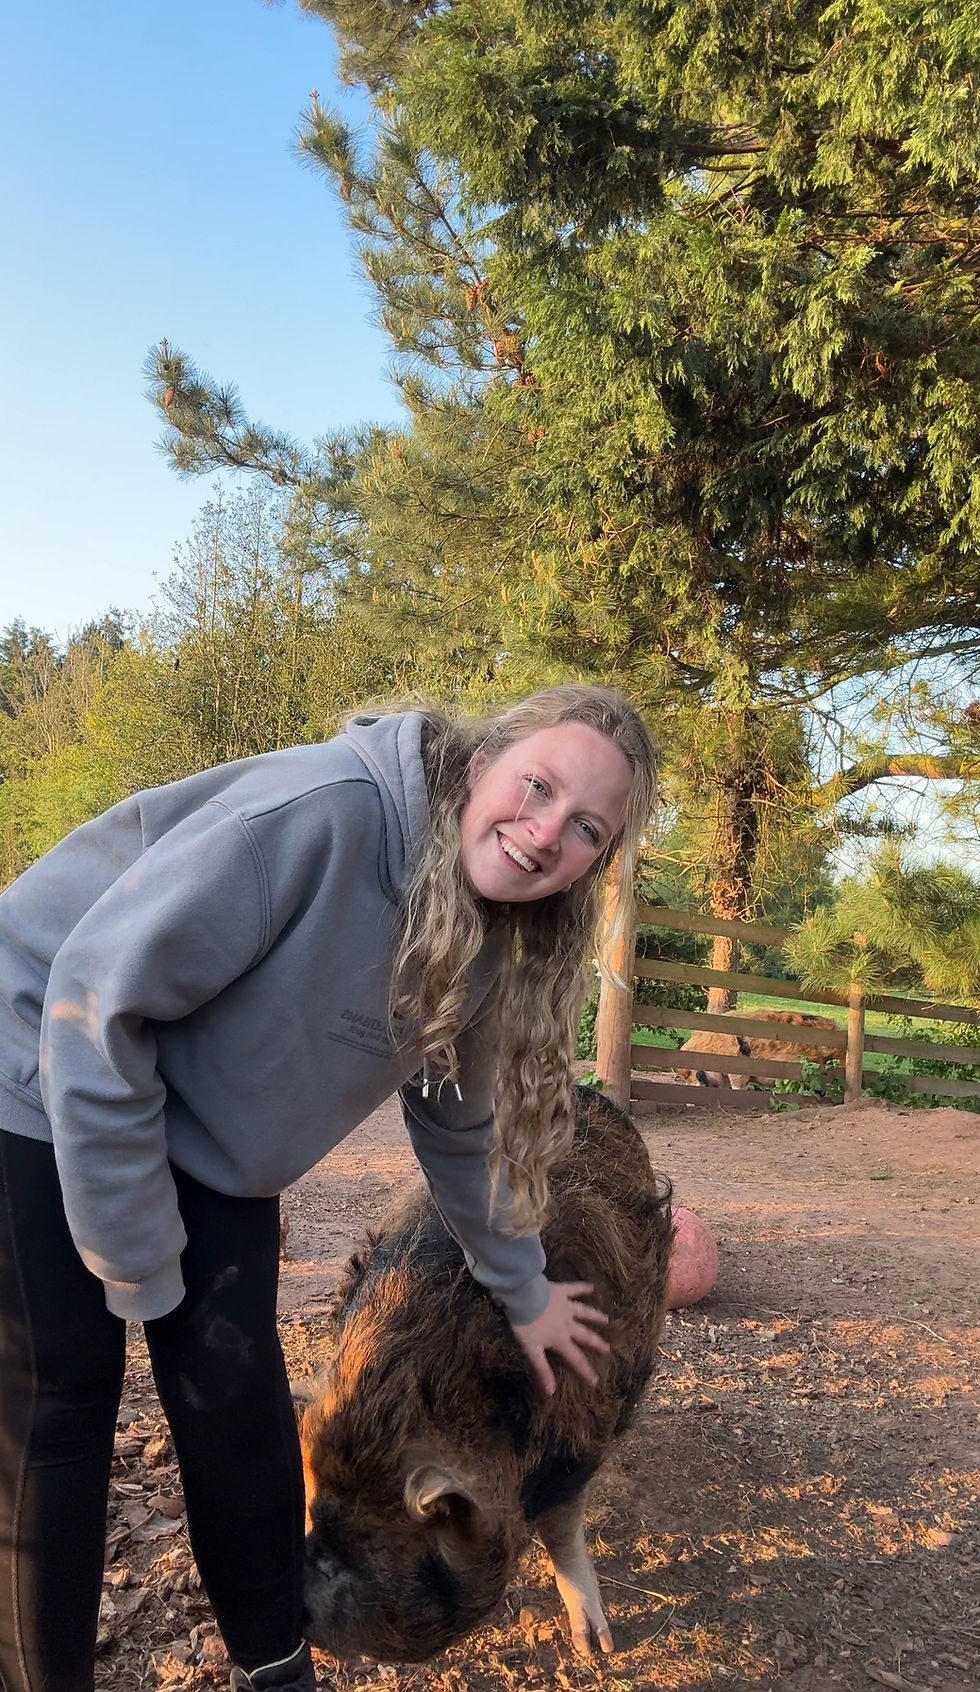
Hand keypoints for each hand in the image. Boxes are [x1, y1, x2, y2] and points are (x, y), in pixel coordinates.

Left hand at [512, 1281, 609, 1396]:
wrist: (524, 1297)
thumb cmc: (526, 1324)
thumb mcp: (532, 1350)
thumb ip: (542, 1369)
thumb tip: (551, 1392)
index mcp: (560, 1339)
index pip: (575, 1358)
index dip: (585, 1370)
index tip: (596, 1381)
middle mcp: (567, 1323)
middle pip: (584, 1335)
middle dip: (596, 1343)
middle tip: (608, 1349)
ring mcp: (566, 1306)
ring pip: (584, 1312)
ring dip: (595, 1316)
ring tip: (606, 1319)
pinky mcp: (561, 1291)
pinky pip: (574, 1289)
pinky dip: (583, 1288)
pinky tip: (592, 1286)